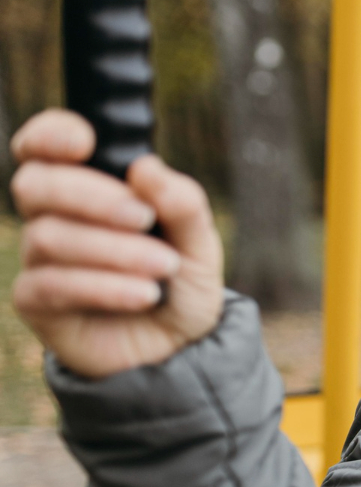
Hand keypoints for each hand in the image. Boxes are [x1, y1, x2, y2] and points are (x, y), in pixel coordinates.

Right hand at [10, 110, 224, 378]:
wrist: (179, 351)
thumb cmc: (181, 286)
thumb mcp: (199, 244)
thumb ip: (183, 204)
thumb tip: (146, 168)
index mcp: (90, 189)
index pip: (44, 147)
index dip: (50, 135)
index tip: (85, 142)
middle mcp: (55, 219)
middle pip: (36, 185)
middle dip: (91, 197)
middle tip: (143, 218)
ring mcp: (41, 261)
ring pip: (48, 237)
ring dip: (113, 250)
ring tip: (162, 268)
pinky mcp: (37, 303)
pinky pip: (52, 285)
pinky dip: (103, 287)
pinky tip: (143, 296)